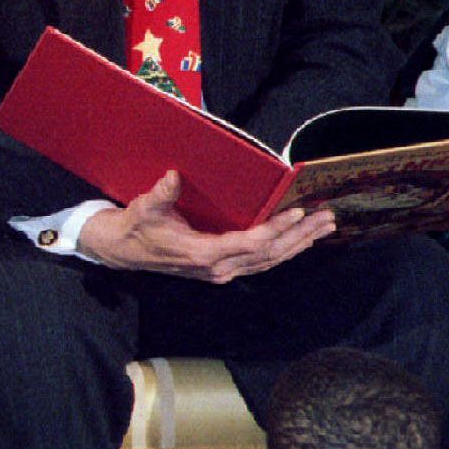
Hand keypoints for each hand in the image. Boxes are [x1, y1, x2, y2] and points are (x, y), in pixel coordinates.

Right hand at [77, 170, 335, 283]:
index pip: (249, 243)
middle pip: (269, 255)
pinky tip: (301, 240)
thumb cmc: (136, 227)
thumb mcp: (144, 208)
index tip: (297, 212)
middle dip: (300, 235)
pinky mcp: (223, 268)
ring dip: (298, 244)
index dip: (275, 229)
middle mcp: (217, 268)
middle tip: (327, 217)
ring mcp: (221, 271)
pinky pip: (261, 262)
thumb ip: (161, 195)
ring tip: (324, 227)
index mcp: (202, 253)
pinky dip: (284, 251)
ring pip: (270, 261)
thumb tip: (173, 177)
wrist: (122, 251)